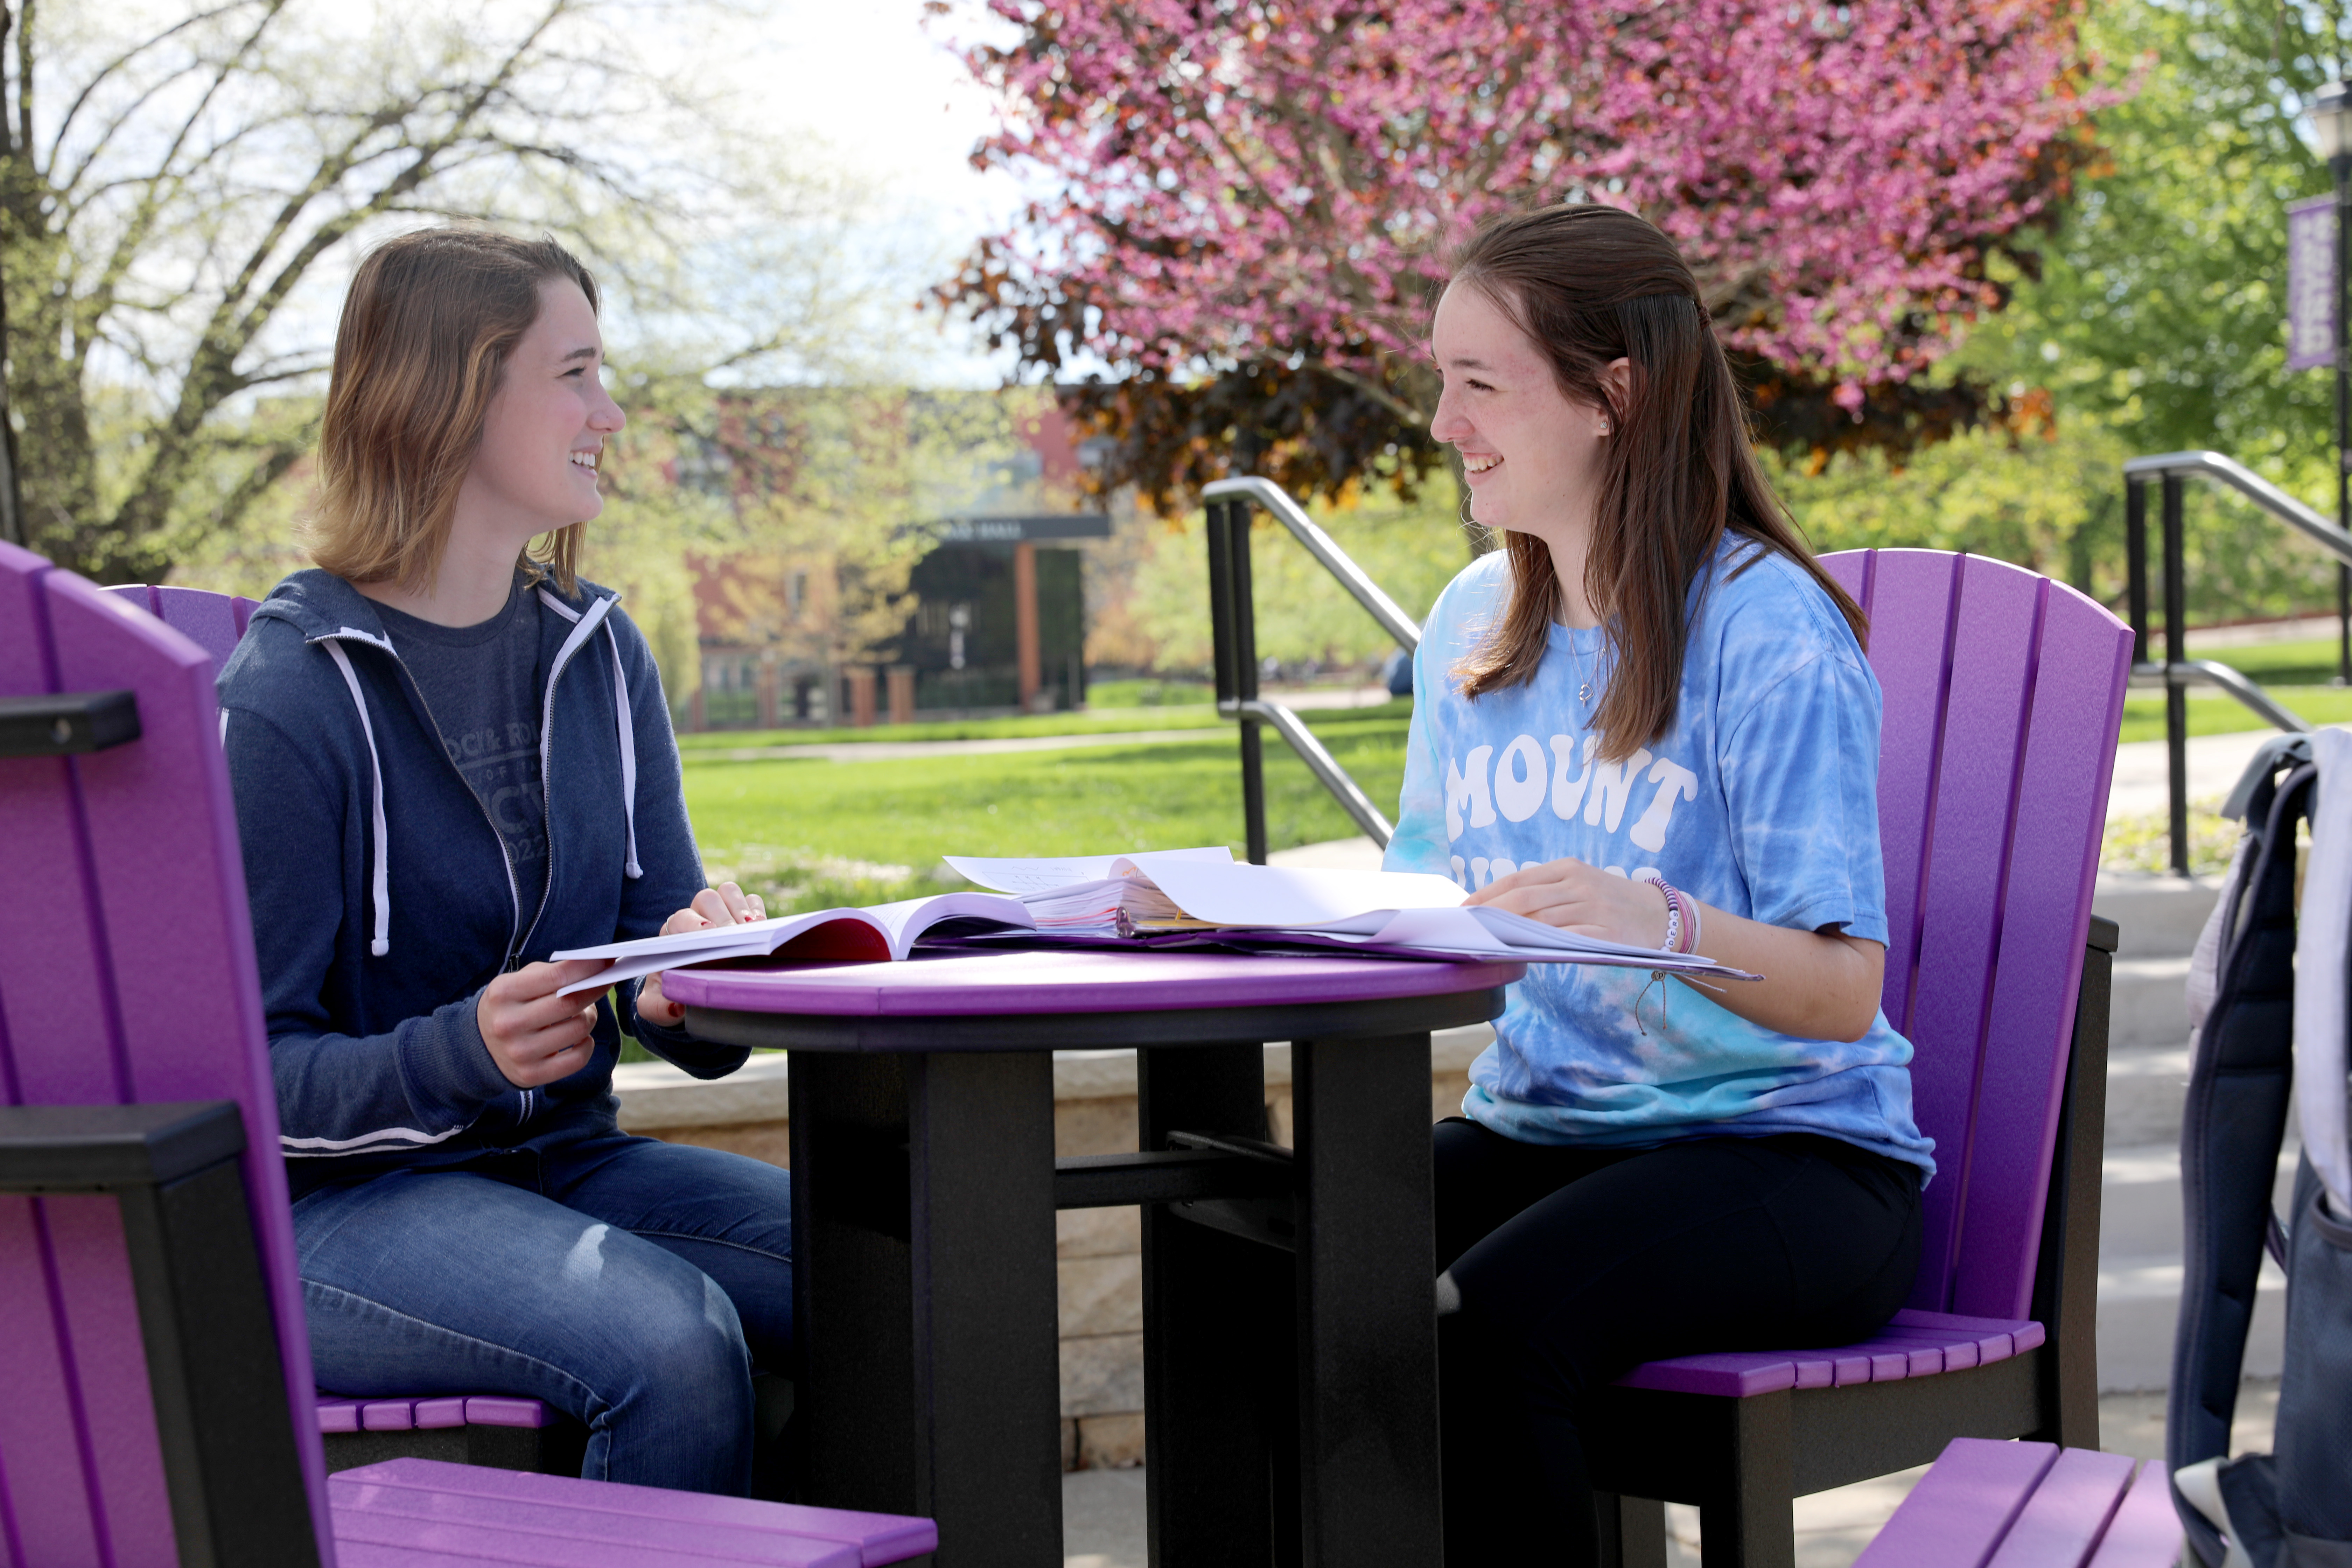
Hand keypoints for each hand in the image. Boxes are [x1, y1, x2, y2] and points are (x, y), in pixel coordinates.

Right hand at [478, 959, 613, 1086]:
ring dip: (589, 1017)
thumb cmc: (510, 1006)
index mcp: (504, 993)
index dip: (587, 968)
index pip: (556, 977)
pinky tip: (581, 1037)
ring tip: (583, 1012)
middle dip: (595, 990)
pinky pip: (577, 1060)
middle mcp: (508, 1024)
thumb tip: (594, 966)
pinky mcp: (531, 1075)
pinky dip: (587, 1045)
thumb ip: (552, 973)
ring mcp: (519, 1053)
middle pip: (569, 1004)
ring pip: (577, 1030)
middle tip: (605, 982)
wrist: (479, 1046)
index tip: (607, 960)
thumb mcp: (518, 982)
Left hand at [637, 882, 766, 1028]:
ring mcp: (720, 913)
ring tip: (754, 930)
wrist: (689, 989)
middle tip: (738, 935)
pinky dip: (759, 910)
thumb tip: (675, 1007)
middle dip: (724, 915)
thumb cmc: (672, 993)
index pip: (681, 918)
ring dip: (742, 908)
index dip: (694, 922)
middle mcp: (696, 917)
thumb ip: (658, 1009)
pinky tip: (764, 928)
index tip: (709, 932)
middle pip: (708, 898)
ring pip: (729, 892)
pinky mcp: (742, 915)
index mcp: (673, 935)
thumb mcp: (658, 1006)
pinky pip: (752, 900)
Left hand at [1466, 857, 1670, 948]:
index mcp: (1567, 868)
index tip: (1462, 910)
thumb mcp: (1578, 885)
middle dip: (1489, 915)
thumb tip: (1497, 913)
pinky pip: (1569, 939)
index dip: (1485, 895)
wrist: (1660, 914)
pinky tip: (1524, 953)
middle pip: (1523, 899)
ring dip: (1510, 933)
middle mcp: (1579, 884)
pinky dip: (1544, 945)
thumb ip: (1544, 894)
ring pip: (1542, 920)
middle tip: (1466, 930)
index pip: (1516, 879)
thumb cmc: (1609, 901)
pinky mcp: (1607, 932)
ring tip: (1486, 944)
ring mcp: (1594, 907)